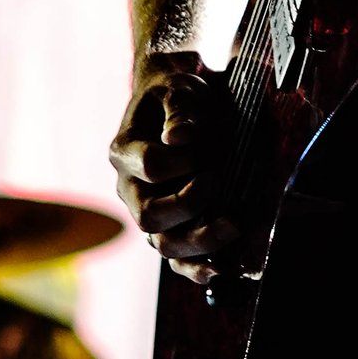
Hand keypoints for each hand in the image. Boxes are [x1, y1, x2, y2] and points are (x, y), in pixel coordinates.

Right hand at [111, 48, 242, 279]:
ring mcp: (148, 212)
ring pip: (163, 244)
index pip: (150, 166)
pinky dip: (197, 268)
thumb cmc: (177, 96)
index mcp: (125, 152)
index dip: (181, 160)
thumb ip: (180, 110)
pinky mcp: (169, 228)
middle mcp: (130, 188)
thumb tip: (179, 138)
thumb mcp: (179, 89)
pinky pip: (177, 260)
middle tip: (218, 181)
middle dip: (190, 205)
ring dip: (200, 241)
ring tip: (232, 227)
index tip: (201, 146)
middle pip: (150, 216)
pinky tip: (220, 269)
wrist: (178, 107)